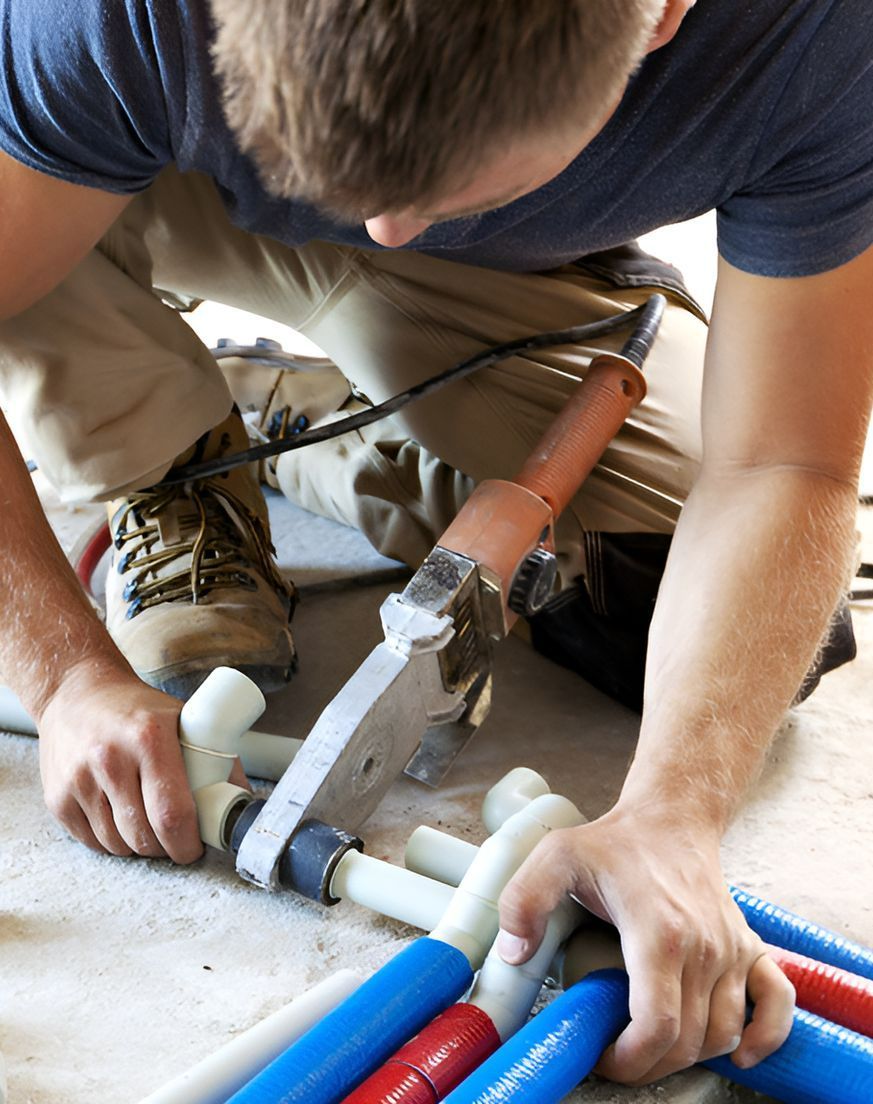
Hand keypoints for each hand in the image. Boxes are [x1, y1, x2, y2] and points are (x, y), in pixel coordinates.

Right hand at [37, 660, 203, 863]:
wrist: (76, 693)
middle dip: (166, 848)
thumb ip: (217, 760)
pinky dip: (111, 841)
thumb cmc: (138, 710)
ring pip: (117, 844)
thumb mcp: (184, 721)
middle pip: (144, 836)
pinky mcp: (57, 798)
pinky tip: (120, 818)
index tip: (196, 847)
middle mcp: (110, 758)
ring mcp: (78, 780)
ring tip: (148, 824)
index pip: (172, 812)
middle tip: (175, 839)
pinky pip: (91, 842)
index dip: (188, 842)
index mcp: (149, 738)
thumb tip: (240, 803)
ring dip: (138, 846)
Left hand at [495, 805, 794, 1084]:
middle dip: (648, 1065)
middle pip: (687, 1041)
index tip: (602, 1058)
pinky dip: (764, 1037)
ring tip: (651, 1048)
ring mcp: (731, 949)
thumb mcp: (556, 857)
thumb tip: (513, 954)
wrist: (670, 817)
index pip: (656, 1024)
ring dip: (689, 1055)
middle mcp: (704, 947)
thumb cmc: (616, 842)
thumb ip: (524, 900)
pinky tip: (739, 1052)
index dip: (628, 1060)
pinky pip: (776, 1004)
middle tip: (615, 1057)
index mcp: (659, 931)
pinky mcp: (749, 947)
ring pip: (724, 1033)